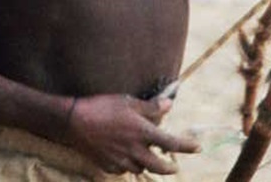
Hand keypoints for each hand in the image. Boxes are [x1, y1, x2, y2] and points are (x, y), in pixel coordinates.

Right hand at [62, 94, 198, 174]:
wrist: (73, 122)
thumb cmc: (101, 106)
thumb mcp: (128, 101)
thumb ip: (150, 107)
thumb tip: (169, 105)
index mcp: (142, 132)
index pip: (171, 143)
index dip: (187, 146)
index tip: (197, 147)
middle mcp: (135, 150)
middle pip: (159, 167)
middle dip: (169, 168)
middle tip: (173, 166)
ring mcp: (121, 160)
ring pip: (141, 168)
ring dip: (146, 163)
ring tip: (145, 155)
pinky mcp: (108, 166)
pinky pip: (123, 169)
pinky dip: (128, 164)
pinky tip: (123, 155)